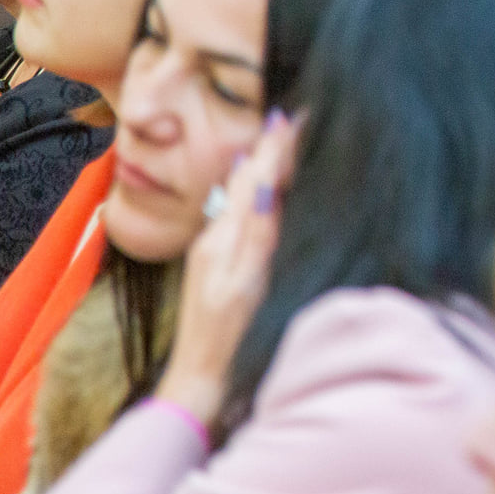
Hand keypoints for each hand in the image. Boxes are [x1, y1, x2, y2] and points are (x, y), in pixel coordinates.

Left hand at [154, 111, 298, 423]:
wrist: (198, 379)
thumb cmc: (229, 338)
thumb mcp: (249, 284)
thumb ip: (257, 234)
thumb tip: (265, 184)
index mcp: (224, 237)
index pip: (254, 176)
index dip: (277, 146)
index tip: (296, 114)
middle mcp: (213, 235)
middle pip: (243, 177)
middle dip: (269, 146)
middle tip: (292, 115)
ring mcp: (211, 248)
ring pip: (237, 192)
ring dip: (259, 163)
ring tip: (279, 138)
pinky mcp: (213, 262)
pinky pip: (234, 211)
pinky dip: (252, 188)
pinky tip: (259, 185)